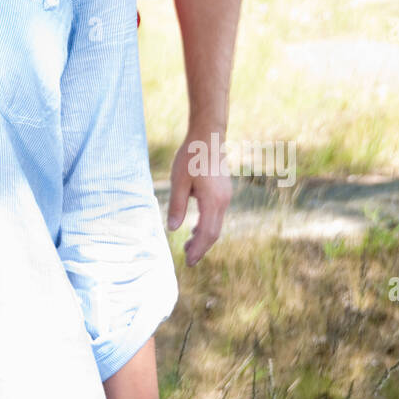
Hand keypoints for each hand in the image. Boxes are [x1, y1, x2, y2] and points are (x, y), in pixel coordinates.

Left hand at [167, 129, 231, 264]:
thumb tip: (173, 229)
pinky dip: (207, 225)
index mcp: (213, 201)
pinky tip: (195, 228)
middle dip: (201, 247)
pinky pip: (217, 215)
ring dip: (203, 236)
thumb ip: (177, 205)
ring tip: (188, 245)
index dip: (198, 249)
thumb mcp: (179, 180)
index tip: (188, 261)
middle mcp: (223, 201)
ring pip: (217, 224)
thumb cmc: (192, 156)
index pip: (207, 233)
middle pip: (214, 232)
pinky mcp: (224, 191)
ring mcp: (226, 196)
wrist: (209, 136)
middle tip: (187, 258)